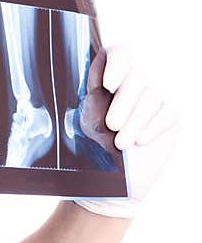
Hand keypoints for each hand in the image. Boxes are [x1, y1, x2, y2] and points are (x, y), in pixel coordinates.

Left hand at [74, 44, 179, 217]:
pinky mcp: (167, 118)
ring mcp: (150, 101)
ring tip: (121, 144)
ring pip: (150, 97)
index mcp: (104, 82)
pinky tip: (141, 142)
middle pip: (135, 76)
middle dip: (123, 102)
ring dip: (135, 121)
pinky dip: (153, 127)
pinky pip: (167, 113)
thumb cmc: (88, 154)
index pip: (117, 54)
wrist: (106, 187)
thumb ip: (84, 102)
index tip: (107, 84)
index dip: (116, 63)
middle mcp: (129, 87)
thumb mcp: (78, 126)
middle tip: (110, 126)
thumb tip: (75, 87)